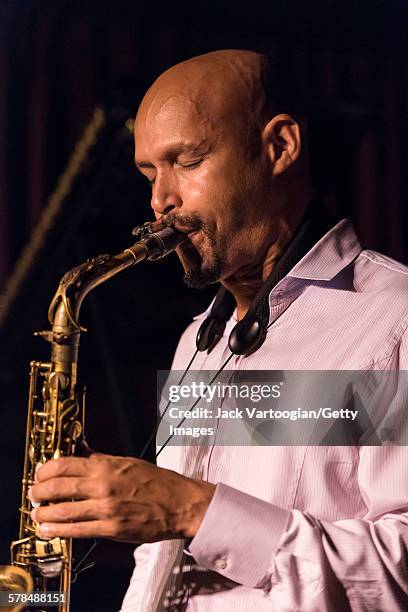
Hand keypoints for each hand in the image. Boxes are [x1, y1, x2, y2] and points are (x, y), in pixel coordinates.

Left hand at [28, 454, 214, 542]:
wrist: (180, 503)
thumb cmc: (158, 482)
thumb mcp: (128, 462)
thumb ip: (101, 459)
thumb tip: (82, 452)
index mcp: (107, 466)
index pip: (64, 464)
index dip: (45, 470)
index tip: (40, 474)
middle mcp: (103, 486)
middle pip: (58, 487)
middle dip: (39, 492)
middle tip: (34, 494)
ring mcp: (106, 509)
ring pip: (63, 511)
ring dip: (44, 514)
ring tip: (38, 514)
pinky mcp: (111, 529)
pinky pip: (78, 531)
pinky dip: (59, 530)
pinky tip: (50, 529)